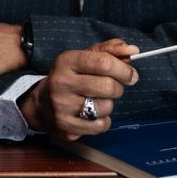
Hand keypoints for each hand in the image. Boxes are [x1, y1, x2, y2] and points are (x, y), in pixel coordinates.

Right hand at [20, 39, 138, 140]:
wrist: (42, 102)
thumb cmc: (71, 76)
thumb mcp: (86, 56)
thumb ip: (111, 50)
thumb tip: (133, 50)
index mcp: (67, 61)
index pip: (104, 62)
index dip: (123, 69)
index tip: (131, 74)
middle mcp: (61, 83)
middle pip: (108, 86)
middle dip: (118, 87)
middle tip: (114, 87)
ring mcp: (61, 107)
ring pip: (106, 107)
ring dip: (109, 104)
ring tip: (98, 99)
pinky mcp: (66, 127)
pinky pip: (100, 126)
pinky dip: (103, 120)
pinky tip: (93, 114)